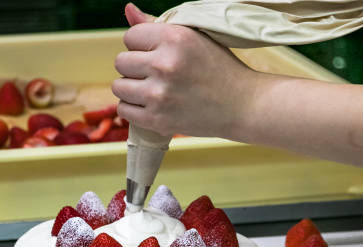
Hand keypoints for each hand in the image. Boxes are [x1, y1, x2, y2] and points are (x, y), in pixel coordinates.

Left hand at [112, 3, 256, 137]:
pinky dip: (134, 108)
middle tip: (157, 75)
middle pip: (121, 62)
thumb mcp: (194, 38)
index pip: (130, 36)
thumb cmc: (220, 69)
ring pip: (119, 87)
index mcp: (175, 38)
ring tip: (153, 90)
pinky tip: (152, 105)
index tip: (158, 55)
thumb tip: (128, 9)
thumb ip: (157, 25)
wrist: (244, 106)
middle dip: (135, 67)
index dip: (142, 46)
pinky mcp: (157, 119)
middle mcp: (165, 64)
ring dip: (131, 89)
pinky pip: (124, 110)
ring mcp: (159, 94)